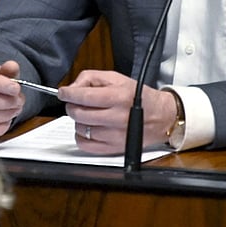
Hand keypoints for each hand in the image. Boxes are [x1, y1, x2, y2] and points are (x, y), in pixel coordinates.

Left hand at [58, 70, 177, 154]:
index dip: (67, 93)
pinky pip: (86, 145)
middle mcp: (118, 117)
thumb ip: (90, 77)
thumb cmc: (139, 96)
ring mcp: (116, 135)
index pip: (83, 96)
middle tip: (76, 102)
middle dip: (72, 105)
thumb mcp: (116, 78)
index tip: (63, 92)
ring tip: (89, 114)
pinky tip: (89, 128)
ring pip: (80, 128)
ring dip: (79, 120)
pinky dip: (81, 136)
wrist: (163, 116)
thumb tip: (72, 87)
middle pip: (79, 113)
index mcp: (118, 97)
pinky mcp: (115, 148)